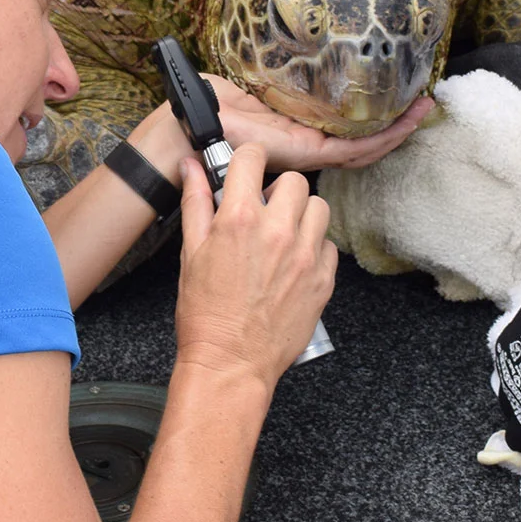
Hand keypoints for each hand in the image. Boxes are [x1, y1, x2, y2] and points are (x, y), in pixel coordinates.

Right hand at [173, 145, 336, 383]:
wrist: (231, 363)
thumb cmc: (206, 314)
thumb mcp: (191, 253)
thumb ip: (195, 202)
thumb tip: (191, 167)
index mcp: (240, 218)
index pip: (254, 158)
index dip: (248, 159)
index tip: (246, 168)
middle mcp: (278, 231)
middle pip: (294, 181)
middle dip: (278, 190)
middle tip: (264, 211)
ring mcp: (306, 256)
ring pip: (319, 208)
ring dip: (302, 215)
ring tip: (283, 235)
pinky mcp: (323, 280)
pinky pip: (329, 245)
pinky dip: (315, 248)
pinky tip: (294, 263)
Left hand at [208, 73, 431, 172]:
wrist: (191, 123)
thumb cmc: (210, 104)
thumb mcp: (251, 80)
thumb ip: (274, 72)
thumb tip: (288, 46)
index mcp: (295, 127)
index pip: (343, 129)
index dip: (373, 118)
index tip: (398, 98)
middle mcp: (307, 143)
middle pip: (362, 141)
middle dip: (395, 125)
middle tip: (424, 107)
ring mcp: (309, 151)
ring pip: (365, 147)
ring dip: (397, 131)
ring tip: (423, 113)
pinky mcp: (307, 152)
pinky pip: (353, 150)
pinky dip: (382, 137)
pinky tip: (403, 122)